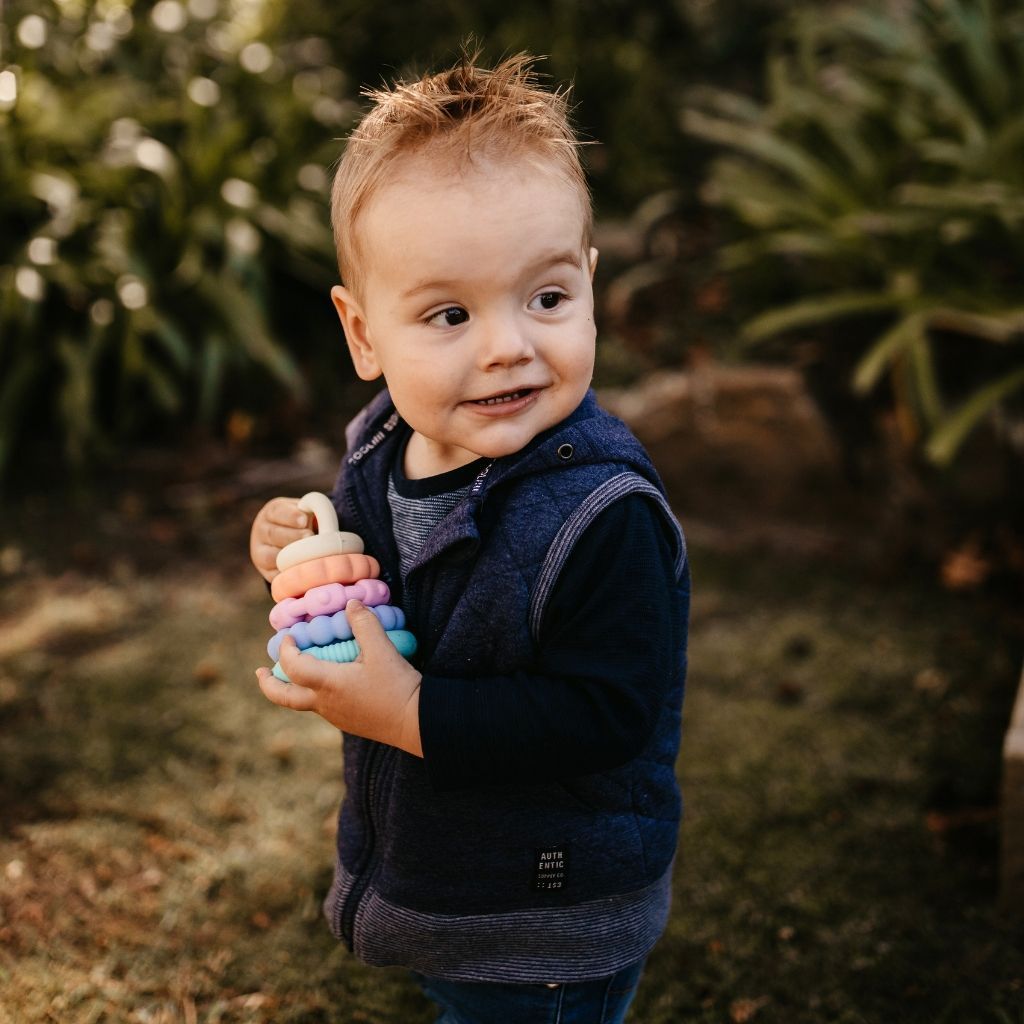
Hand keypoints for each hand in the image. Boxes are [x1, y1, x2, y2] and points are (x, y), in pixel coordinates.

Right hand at [250, 496, 312, 582]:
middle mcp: (261, 531)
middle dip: (293, 536)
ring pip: (270, 556)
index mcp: (271, 512)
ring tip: (307, 555)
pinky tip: (301, 570)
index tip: (304, 520)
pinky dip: (287, 574)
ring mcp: (260, 552)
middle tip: (309, 537)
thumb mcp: (305, 512)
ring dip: (289, 557)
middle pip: (272, 534)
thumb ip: (312, 512)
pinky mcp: (265, 571)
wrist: (287, 539)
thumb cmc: (301, 523)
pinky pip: (274, 575)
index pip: (277, 512)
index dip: (290, 516)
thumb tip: (324, 519)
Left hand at [255, 601, 423, 756]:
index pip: (292, 666)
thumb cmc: (396, 687)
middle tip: (260, 672)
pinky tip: (329, 683)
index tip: (289, 636)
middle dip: (268, 684)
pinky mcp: (348, 722)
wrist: (415, 723)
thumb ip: (365, 623)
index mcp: (327, 684)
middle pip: (283, 698)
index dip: (286, 649)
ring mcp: (335, 716)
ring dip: (293, 687)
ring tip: (296, 672)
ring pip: (302, 702)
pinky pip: (321, 707)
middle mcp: (324, 703)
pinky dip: (313, 693)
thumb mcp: (382, 650)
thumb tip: (351, 603)